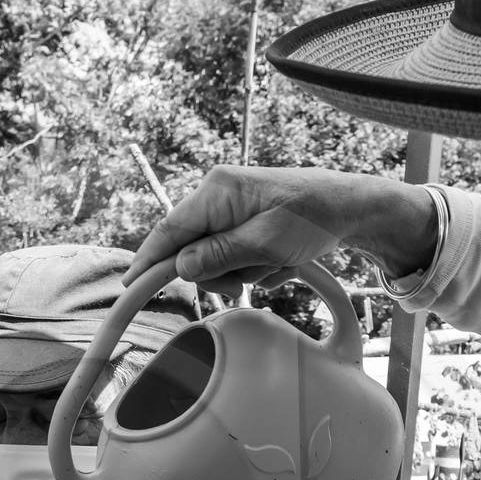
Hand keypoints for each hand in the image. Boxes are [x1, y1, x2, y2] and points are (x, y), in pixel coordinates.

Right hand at [124, 165, 437, 297]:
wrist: (351, 209)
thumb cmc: (313, 219)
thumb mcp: (266, 243)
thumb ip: (220, 256)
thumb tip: (181, 268)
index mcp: (217, 191)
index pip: (169, 231)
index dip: (148, 262)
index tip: (129, 287)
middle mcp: (217, 195)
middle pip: (190, 250)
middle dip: (218, 272)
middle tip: (249, 279)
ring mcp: (229, 208)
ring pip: (213, 259)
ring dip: (242, 272)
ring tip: (274, 264)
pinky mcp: (242, 221)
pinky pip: (232, 256)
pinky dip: (254, 266)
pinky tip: (279, 260)